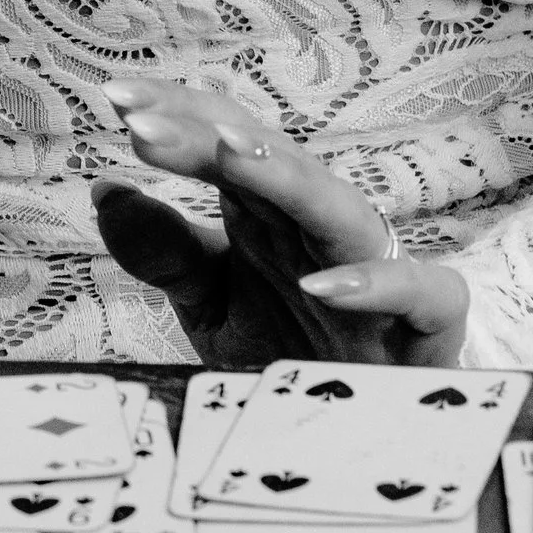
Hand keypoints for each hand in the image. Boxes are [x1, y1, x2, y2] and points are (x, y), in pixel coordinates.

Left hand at [89, 79, 469, 366]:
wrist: (368, 435)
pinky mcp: (428, 327)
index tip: (117, 97)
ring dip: (289, 177)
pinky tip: (320, 285)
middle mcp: (317, 230)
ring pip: (339, 207)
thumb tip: (105, 191)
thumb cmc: (292, 354)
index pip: (224, 141)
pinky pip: (420, 292)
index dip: (177, 115)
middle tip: (147, 121)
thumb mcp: (214, 307)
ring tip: (228, 153)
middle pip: (272, 159)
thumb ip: (169, 254)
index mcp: (268, 215)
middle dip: (211, 132)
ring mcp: (376, 271)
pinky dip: (377, 284)